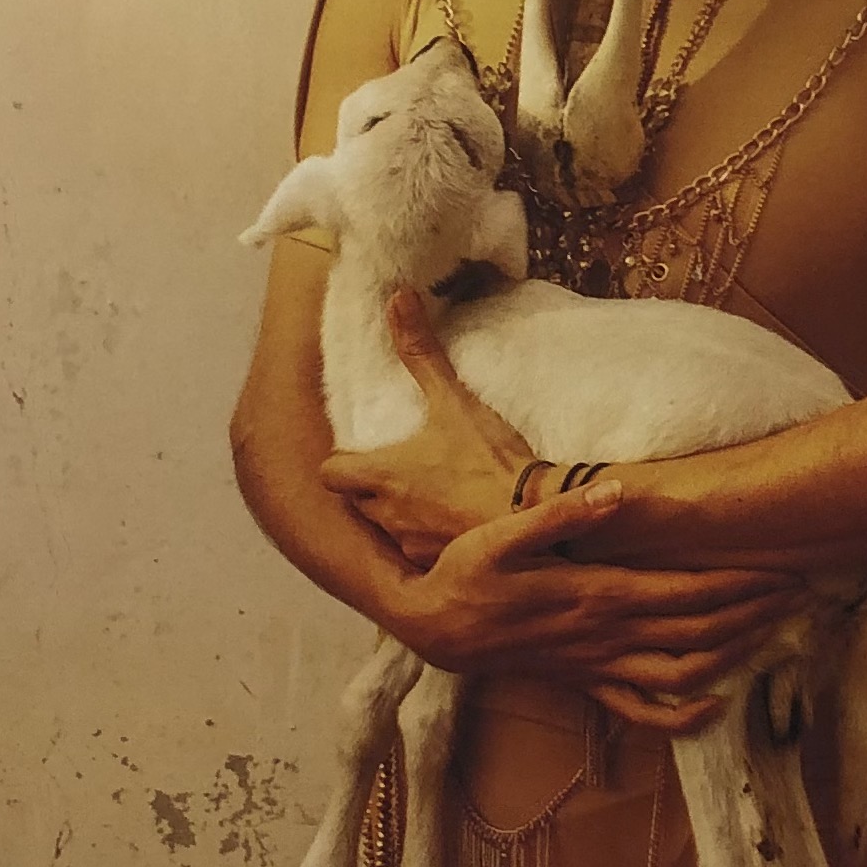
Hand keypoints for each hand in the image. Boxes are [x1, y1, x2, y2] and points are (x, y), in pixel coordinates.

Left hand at [322, 290, 539, 567]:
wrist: (536, 515)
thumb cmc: (490, 459)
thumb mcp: (454, 400)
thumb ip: (421, 352)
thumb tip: (398, 298)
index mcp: (380, 474)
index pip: (330, 473)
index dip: (341, 462)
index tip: (362, 453)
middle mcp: (385, 513)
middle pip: (356, 504)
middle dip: (371, 489)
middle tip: (399, 470)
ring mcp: (410, 544)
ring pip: (388, 530)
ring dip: (401, 516)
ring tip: (431, 498)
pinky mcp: (438, 567)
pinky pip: (420, 555)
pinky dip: (431, 541)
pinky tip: (456, 525)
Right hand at [380, 490, 801, 729]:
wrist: (433, 627)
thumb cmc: (467, 572)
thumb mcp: (504, 533)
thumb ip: (563, 513)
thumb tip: (616, 491)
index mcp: (598, 595)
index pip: (687, 592)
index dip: (741, 584)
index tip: (785, 569)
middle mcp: (607, 636)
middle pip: (701, 631)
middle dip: (756, 613)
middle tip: (805, 592)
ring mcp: (600, 666)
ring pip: (685, 673)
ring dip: (736, 654)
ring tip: (779, 631)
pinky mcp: (586, 685)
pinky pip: (643, 713)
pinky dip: (685, 717)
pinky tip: (718, 706)